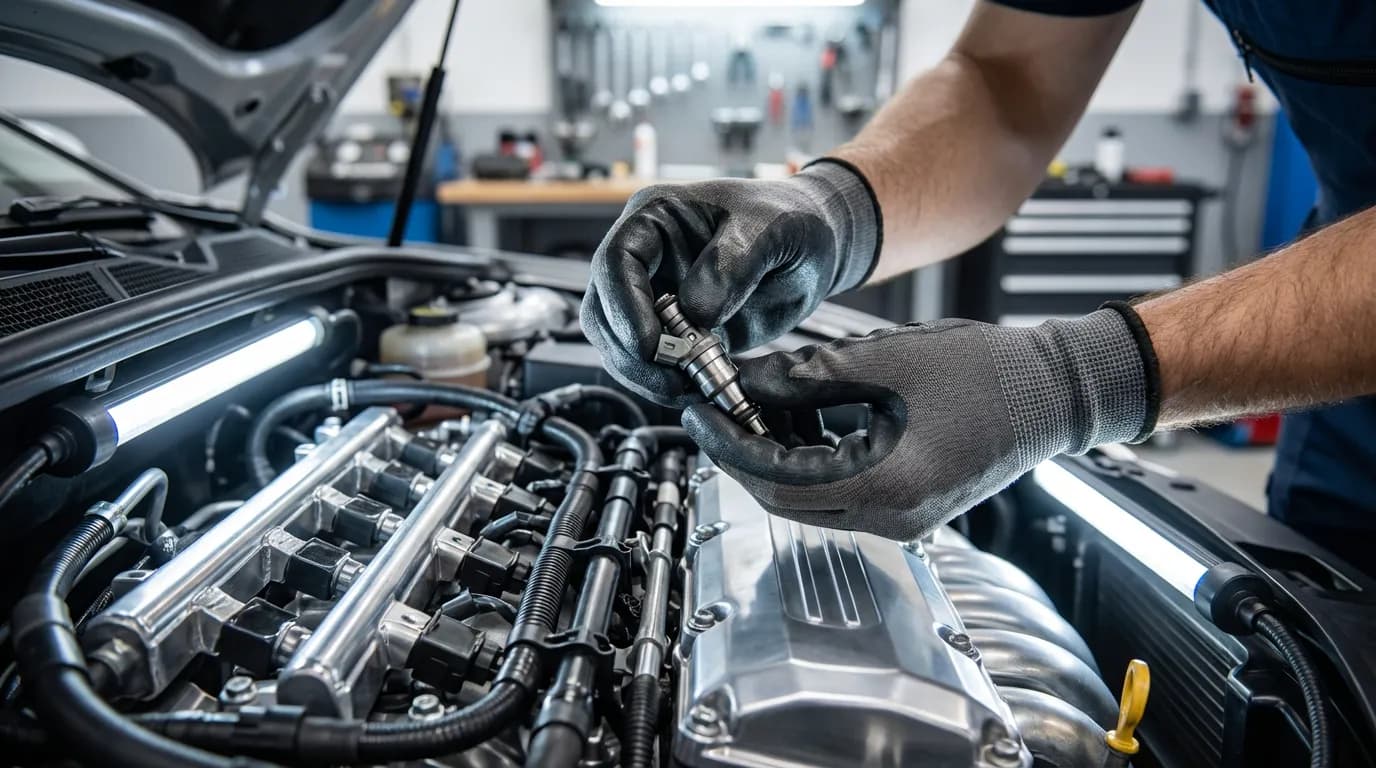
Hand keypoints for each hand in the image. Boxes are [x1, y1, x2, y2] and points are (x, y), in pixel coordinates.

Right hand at [580, 160, 878, 406]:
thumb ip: (731, 264)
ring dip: (646, 374)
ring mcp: (659, 295)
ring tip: (688, 389)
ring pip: (620, 343)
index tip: (650, 344)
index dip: (623, 307)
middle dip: (630, 352)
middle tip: (669, 380)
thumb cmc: (793, 218)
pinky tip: (698, 389)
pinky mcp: (679, 331)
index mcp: (656, 217)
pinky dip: (669, 382)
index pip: (615, 261)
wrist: (819, 246)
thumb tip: (694, 311)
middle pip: (605, 310)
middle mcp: (648, 257)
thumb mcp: (771, 228)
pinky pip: (655, 363)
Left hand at [681, 307, 1157, 540]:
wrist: (1055, 393)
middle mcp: (892, 519)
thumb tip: (743, 378)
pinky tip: (801, 415)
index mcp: (886, 485)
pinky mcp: (909, 508)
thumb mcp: (884, 360)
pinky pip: (840, 492)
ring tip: (756, 401)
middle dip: (744, 451)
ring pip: (810, 498)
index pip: (776, 479)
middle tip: (716, 406)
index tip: (699, 410)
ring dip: (776, 454)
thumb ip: (806, 374)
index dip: (729, 443)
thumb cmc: (987, 371)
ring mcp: (903, 520)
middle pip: (786, 497)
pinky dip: (812, 458)